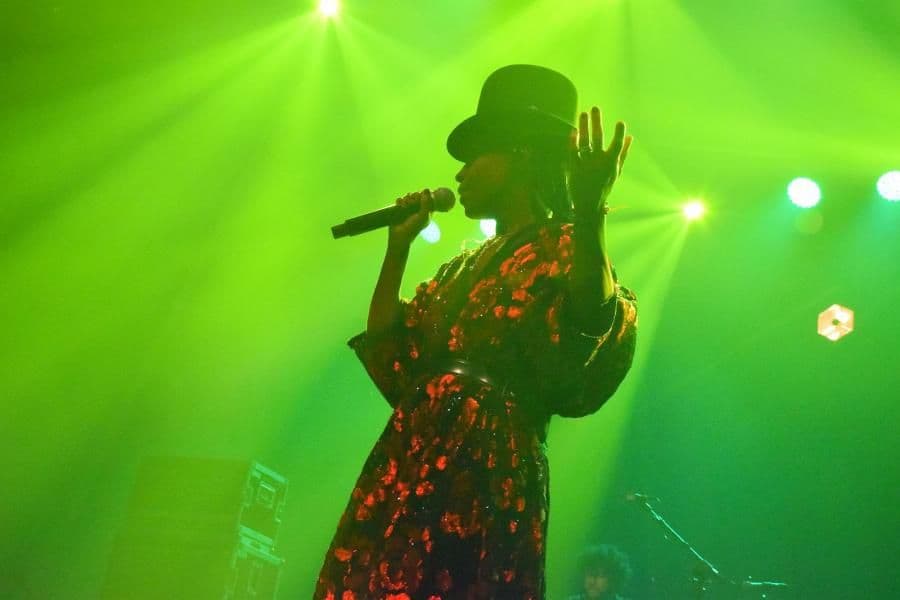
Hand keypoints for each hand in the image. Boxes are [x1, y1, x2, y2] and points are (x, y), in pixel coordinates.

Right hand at [388, 188, 433, 248]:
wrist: (400, 235)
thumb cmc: (414, 228)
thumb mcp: (424, 216)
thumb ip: (426, 203)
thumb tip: (426, 190)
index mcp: (427, 211)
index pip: (428, 197)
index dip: (425, 194)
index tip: (422, 195)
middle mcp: (418, 208)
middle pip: (418, 195)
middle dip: (415, 196)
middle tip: (413, 202)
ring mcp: (409, 208)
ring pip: (409, 196)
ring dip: (407, 199)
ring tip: (405, 206)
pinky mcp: (400, 208)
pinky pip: (400, 199)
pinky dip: (399, 201)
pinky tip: (400, 206)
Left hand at [569, 106, 632, 222]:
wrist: (588, 205)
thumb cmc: (604, 186)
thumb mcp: (616, 171)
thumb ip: (623, 154)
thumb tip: (630, 137)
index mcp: (611, 163)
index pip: (616, 146)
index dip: (619, 134)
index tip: (621, 122)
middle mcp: (598, 162)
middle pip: (597, 138)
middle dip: (596, 122)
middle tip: (595, 107)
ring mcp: (585, 165)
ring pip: (584, 142)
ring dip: (584, 126)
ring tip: (583, 113)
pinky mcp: (574, 168)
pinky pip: (573, 153)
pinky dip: (573, 142)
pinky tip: (573, 131)